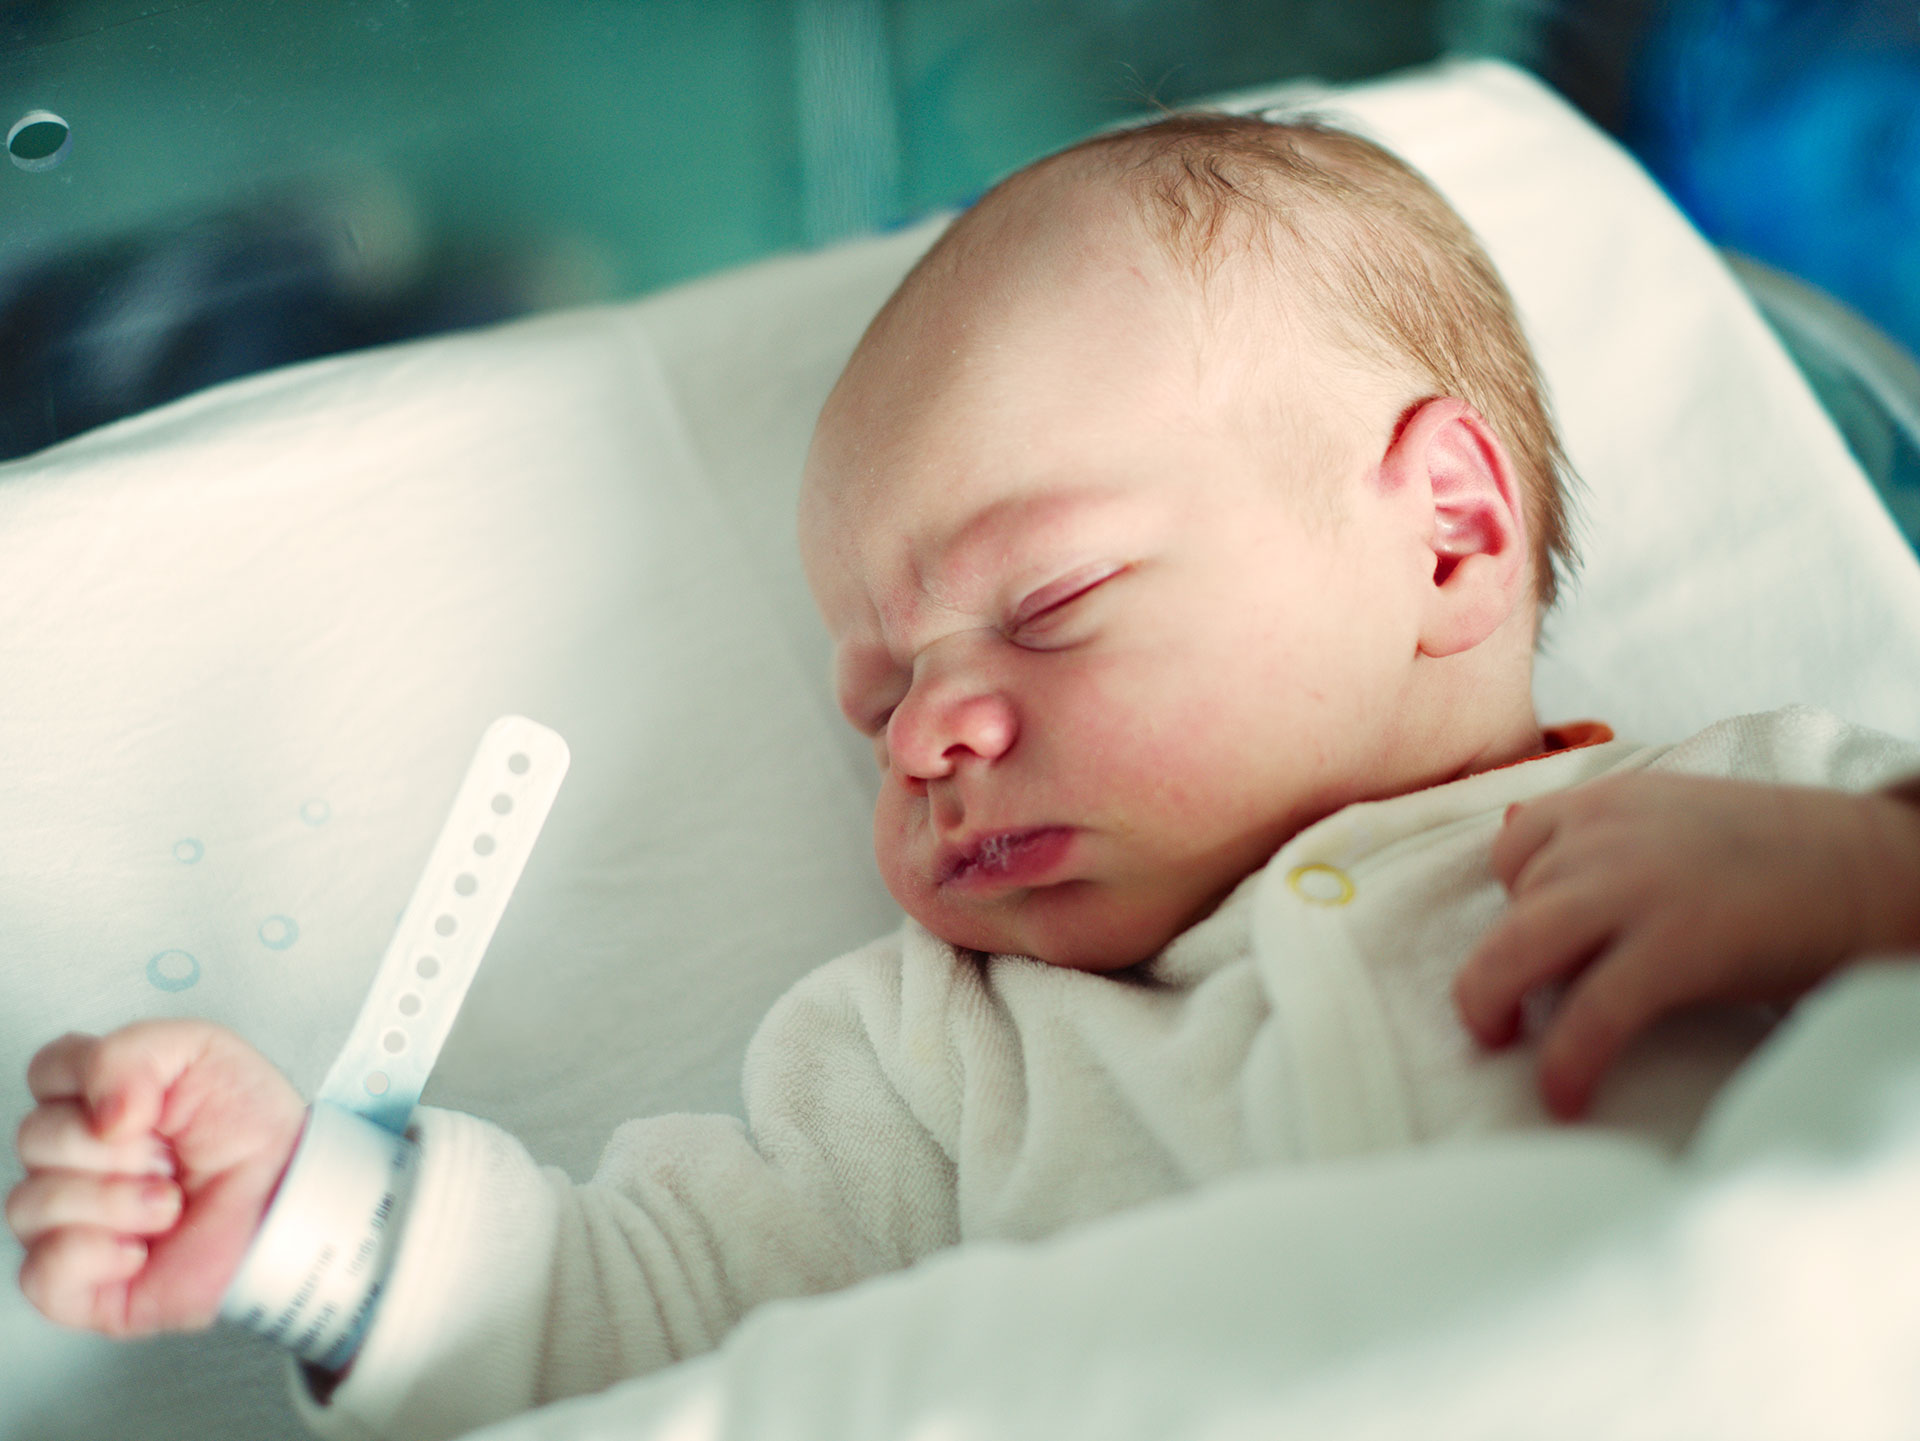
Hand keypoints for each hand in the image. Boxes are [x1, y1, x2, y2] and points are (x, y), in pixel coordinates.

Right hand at [8, 1021, 304, 1335]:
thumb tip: (98, 1113)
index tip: (148, 1102)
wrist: (288, 1198)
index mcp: (99, 1098)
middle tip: (169, 1156)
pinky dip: (95, 1255)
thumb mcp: (203, 1051)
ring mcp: (70, 1221)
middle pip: (33, 1137)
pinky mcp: (78, 1283)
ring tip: (168, 1202)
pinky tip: (140, 1248)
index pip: (45, 1073)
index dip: (88, 1081)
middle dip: (117, 1148)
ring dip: (115, 1201)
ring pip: (27, 1204)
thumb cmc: (253, 1131)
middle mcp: (75, 1159)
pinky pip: (38, 1272)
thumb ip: (131, 1053)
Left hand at [1455, 772, 1919, 1119]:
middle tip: (1492, 1019)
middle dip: (1487, 970)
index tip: (1541, 948)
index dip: (1516, 906)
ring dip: (1494, 1007)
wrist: (1880, 870)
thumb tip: (1517, 852)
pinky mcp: (1674, 947)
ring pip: (1518, 953)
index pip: (1515, 851)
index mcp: (1609, 802)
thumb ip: (1605, 843)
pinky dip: (1565, 1063)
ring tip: (1508, 1050)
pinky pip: (1589, 1015)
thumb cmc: (1782, 860)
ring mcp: (1635, 888)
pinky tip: (1565, 1100)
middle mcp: (1607, 836)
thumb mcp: (1676, 823)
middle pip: (1505, 907)